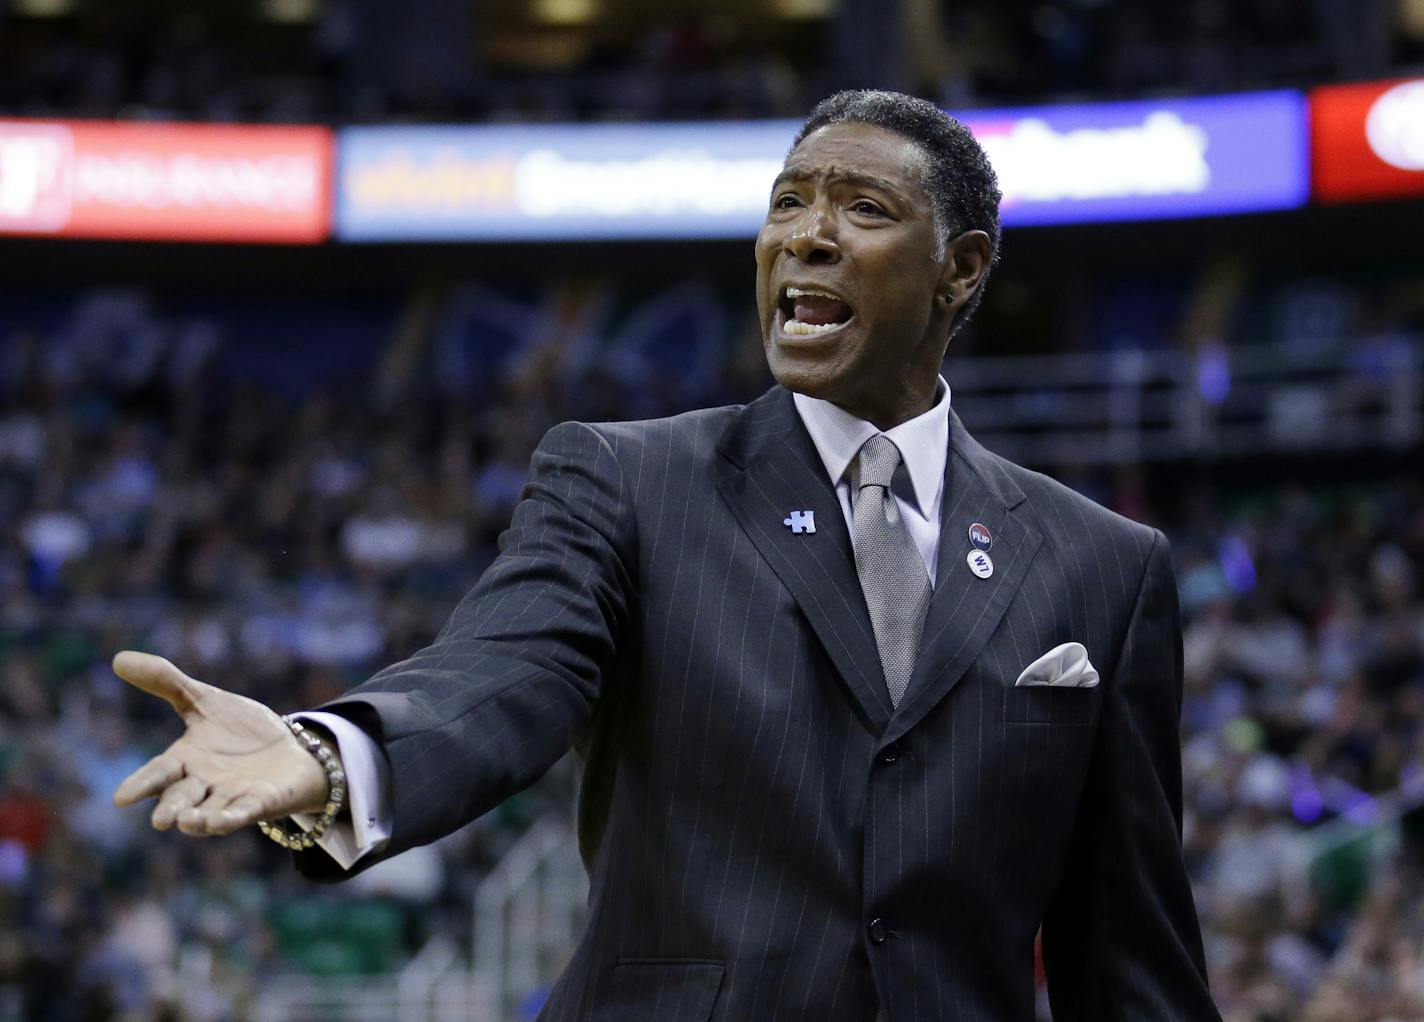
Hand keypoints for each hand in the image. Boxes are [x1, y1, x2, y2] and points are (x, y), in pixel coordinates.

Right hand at [112, 651, 332, 836]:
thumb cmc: (241, 731)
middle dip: (171, 809)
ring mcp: (233, 796)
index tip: (121, 799)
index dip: (141, 785)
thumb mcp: (205, 702)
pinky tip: (220, 823)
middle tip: (160, 821)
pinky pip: (245, 812)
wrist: (290, 749)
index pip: (159, 774)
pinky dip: (232, 818)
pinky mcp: (262, 802)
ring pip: (211, 812)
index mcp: (185, 762)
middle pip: (182, 799)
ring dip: (200, 820)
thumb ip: (166, 683)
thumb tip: (118, 658)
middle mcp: (204, 785)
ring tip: (187, 823)